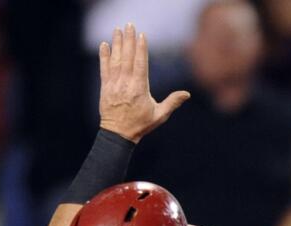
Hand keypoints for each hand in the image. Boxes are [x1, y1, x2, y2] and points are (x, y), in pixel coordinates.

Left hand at [97, 23, 188, 142]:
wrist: (118, 135)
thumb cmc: (140, 125)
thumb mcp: (159, 115)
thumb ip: (172, 102)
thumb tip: (187, 94)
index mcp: (139, 88)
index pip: (141, 63)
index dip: (141, 48)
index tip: (141, 35)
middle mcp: (126, 84)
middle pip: (127, 57)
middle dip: (129, 40)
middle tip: (130, 25)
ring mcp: (114, 85)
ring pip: (115, 60)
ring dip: (117, 44)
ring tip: (118, 29)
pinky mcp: (105, 87)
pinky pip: (104, 69)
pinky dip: (103, 56)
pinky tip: (104, 45)